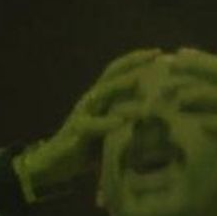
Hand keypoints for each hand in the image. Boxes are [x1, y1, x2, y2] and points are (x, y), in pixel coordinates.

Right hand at [14, 48, 159, 196]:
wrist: (56, 162)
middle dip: (133, 63)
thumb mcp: (113, 130)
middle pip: (112, 74)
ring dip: (120, 86)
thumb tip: (160, 118)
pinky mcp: (76, 132)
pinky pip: (90, 125)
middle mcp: (92, 100)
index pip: (119, 71)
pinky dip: (105, 122)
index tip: (159, 52)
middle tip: (155, 55)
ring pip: (101, 94)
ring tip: (139, 80)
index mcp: (101, 97)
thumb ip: (131, 121)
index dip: (136, 60)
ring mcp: (82, 113)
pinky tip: (120, 122)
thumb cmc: (90, 147)